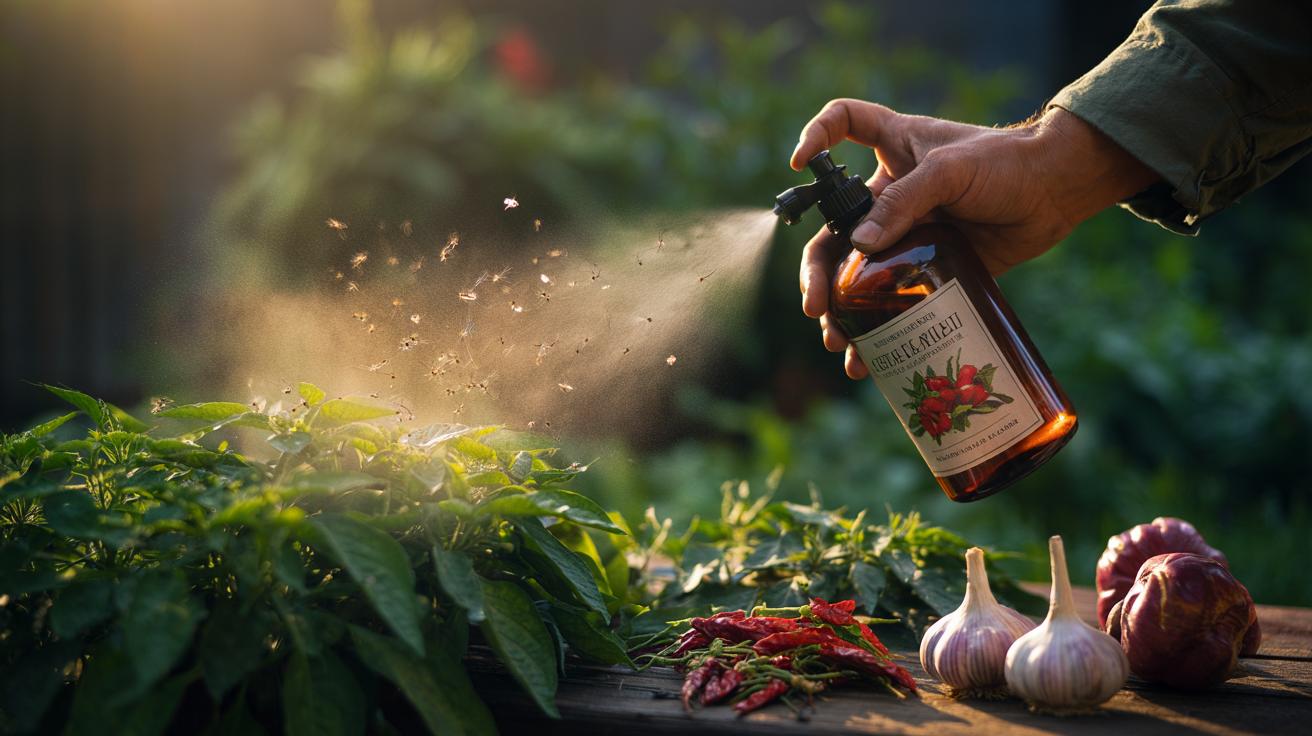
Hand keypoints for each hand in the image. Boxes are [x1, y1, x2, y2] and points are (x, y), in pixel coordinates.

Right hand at [794, 100, 1157, 378]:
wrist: (1057, 193)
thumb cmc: (1007, 163)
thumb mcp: (951, 171)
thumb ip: (903, 204)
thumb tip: (859, 248)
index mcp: (893, 149)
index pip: (844, 123)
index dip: (817, 134)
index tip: (799, 163)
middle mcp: (891, 194)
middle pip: (833, 231)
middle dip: (817, 272)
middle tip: (815, 306)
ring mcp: (908, 234)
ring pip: (858, 276)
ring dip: (842, 312)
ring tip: (837, 344)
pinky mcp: (930, 268)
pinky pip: (895, 301)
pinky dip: (879, 332)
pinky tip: (867, 360)